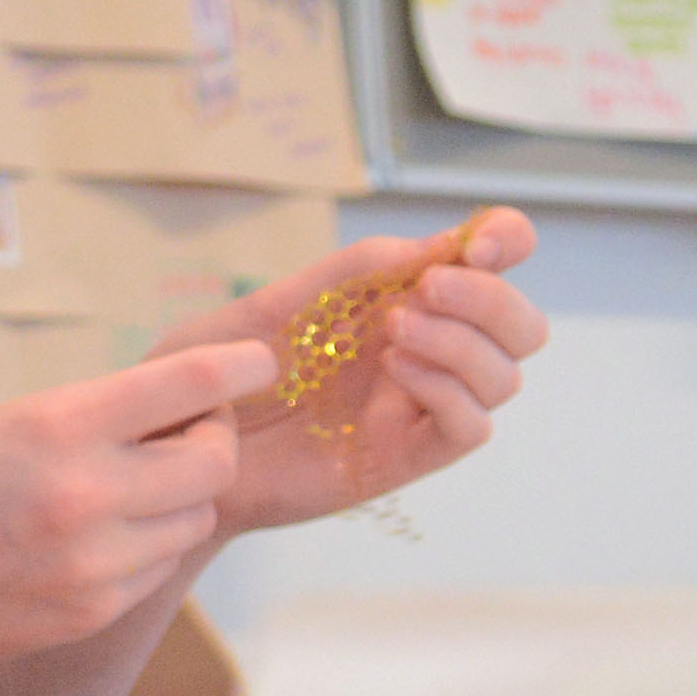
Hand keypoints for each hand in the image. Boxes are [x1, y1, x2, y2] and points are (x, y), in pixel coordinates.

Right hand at [0, 339, 271, 663]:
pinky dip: (142, 549)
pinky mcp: (93, 611)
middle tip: (185, 434)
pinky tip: (90, 541)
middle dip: (210, 442)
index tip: (260, 361)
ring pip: (191, 520)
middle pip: (212, 463)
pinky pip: (156, 569)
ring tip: (122, 492)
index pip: (186, 383)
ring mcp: (95, 561)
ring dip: (176, 500)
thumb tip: (165, 417)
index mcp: (54, 424)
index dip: (238, 367)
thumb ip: (79, 423)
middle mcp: (87, 491)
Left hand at [171, 210, 544, 533]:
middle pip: (520, 325)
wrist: (176, 447)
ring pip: (504, 375)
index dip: (507, 240)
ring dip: (462, 342)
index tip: (476, 245)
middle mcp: (423, 349)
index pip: (492, 259)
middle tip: (424, 290)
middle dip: (490, 298)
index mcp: (398, 298)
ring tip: (392, 332)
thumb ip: (352, 273)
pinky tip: (396, 369)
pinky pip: (469, 426)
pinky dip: (449, 391)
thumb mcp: (273, 305)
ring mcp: (417, 404)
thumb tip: (436, 243)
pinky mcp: (404, 455)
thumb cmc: (218, 373)